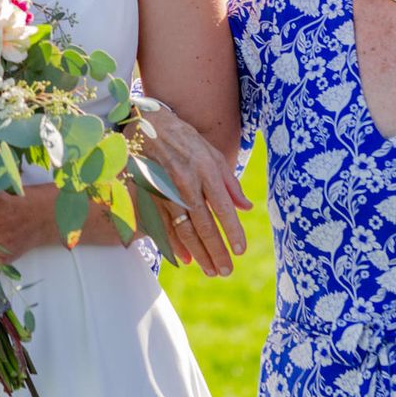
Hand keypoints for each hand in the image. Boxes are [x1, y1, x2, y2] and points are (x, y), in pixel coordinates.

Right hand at [134, 102, 250, 276]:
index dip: (232, 231)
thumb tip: (246, 207)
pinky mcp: (151, 196)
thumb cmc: (185, 140)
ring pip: (184, 230)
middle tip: (226, 270)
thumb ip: (230, 182)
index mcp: (205, 171)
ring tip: (211, 270)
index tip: (240, 250)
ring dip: (199, 254)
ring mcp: (166, 191)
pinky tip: (186, 259)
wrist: (148, 126)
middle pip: (203, 225)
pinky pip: (164, 226)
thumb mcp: (212, 153)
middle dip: (216, 251)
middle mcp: (186, 183)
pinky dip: (175, 245)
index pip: (222, 208)